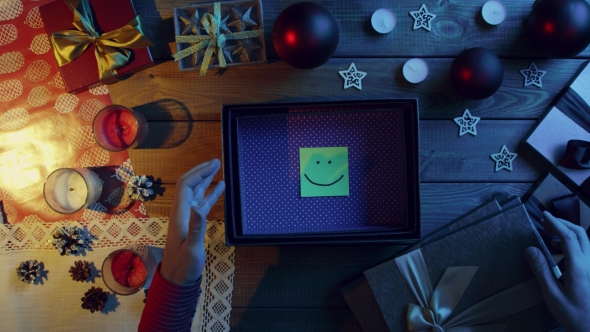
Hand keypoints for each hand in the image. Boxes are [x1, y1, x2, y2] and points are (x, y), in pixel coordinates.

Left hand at [160, 159, 224, 284]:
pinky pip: (202, 203)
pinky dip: (211, 193)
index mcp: (179, 214)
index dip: (199, 173)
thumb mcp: (191, 248)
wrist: (177, 278)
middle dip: (201, 171)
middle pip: (189, 184)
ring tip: (218, 168)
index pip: (186, 185)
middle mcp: (182, 211)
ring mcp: (188, 216)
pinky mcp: (194, 222)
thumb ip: (196, 227)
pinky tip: (220, 187)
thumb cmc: (183, 265)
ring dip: (205, 179)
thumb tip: (198, 207)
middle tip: (217, 161)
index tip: (213, 165)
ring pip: (196, 191)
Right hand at [525, 211, 589, 331]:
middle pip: (580, 234)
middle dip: (563, 224)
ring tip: (550, 236)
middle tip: (546, 222)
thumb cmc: (574, 315)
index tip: (543, 215)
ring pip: (585, 242)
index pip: (568, 237)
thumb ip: (542, 270)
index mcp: (579, 267)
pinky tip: (560, 253)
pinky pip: (586, 252)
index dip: (556, 223)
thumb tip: (530, 249)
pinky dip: (573, 245)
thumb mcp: (553, 296)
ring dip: (568, 234)